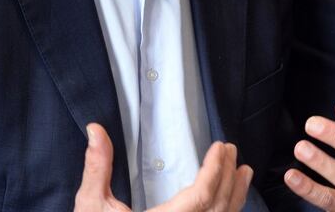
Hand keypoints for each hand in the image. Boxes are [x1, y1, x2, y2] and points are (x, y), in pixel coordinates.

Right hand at [75, 123, 253, 211]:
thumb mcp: (91, 205)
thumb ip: (97, 167)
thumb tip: (96, 129)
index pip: (201, 197)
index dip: (215, 170)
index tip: (220, 147)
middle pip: (218, 209)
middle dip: (229, 177)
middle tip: (232, 151)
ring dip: (236, 196)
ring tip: (243, 173)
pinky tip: (229, 203)